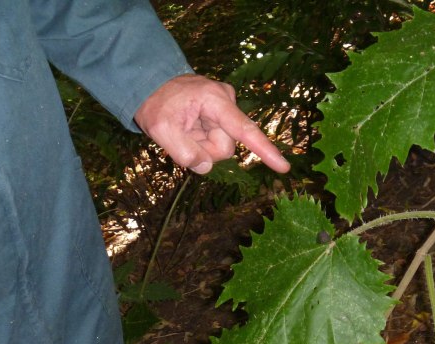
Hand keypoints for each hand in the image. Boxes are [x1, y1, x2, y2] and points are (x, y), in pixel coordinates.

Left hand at [135, 73, 290, 174]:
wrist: (151, 84)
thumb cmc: (156, 104)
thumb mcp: (161, 130)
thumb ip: (183, 152)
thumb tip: (206, 167)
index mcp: (214, 100)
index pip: (245, 130)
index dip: (264, 150)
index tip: (283, 167)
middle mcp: (226, 101)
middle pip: (226, 146)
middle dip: (205, 150)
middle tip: (181, 136)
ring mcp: (224, 108)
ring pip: (221, 146)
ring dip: (202, 146)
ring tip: (183, 130)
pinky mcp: (221, 114)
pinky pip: (217, 139)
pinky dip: (202, 141)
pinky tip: (189, 128)